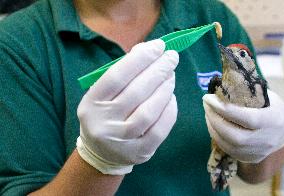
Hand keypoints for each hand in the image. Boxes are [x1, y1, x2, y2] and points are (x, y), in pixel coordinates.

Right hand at [77, 39, 178, 174]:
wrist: (102, 153)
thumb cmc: (107, 113)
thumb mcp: (104, 93)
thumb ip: (123, 72)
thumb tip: (150, 50)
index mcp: (91, 104)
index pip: (117, 77)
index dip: (140, 59)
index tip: (158, 46)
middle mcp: (103, 123)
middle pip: (136, 92)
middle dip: (158, 70)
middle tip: (172, 57)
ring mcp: (122, 141)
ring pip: (149, 111)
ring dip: (165, 89)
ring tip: (171, 75)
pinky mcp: (140, 152)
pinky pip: (160, 128)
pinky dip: (169, 109)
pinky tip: (171, 97)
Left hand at [203, 90, 283, 162]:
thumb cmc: (272, 108)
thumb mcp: (266, 96)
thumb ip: (246, 92)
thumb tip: (221, 86)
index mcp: (272, 121)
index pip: (245, 117)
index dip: (224, 108)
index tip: (209, 98)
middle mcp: (266, 140)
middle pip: (234, 135)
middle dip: (214, 118)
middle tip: (206, 104)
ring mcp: (258, 152)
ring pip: (228, 144)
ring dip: (212, 127)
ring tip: (208, 112)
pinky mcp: (250, 158)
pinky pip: (228, 149)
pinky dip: (217, 136)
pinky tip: (213, 124)